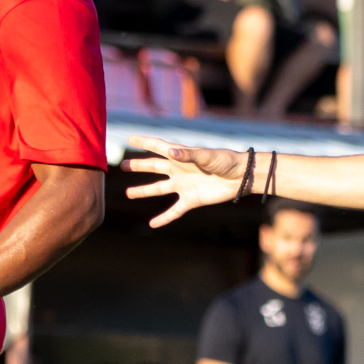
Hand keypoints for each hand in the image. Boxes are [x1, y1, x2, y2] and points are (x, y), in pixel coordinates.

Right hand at [122, 134, 246, 226]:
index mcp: (181, 155)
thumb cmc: (225, 161)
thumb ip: (187, 154)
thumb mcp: (206, 156)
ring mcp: (183, 185)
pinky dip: (164, 218)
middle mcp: (179, 169)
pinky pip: (174, 210)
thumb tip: (170, 152)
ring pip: (158, 189)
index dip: (144, 142)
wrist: (241, 177)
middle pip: (154, 167)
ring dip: (143, 191)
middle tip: (123, 166)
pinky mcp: (191, 199)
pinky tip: (153, 224)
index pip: (158, 147)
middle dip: (138, 166)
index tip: (130, 138)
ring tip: (129, 193)